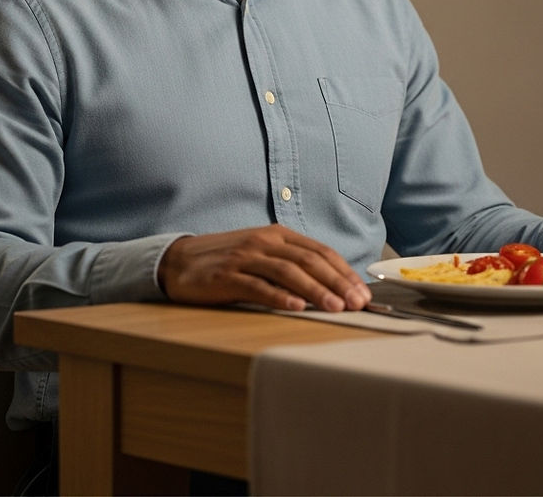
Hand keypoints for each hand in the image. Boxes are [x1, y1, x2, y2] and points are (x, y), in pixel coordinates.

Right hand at [157, 224, 371, 312]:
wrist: (179, 261)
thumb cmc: (227, 261)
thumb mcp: (262, 254)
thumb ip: (290, 263)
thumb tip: (331, 285)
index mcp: (277, 234)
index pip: (319, 251)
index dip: (343, 271)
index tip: (362, 292)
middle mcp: (264, 242)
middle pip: (309, 261)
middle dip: (338, 282)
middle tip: (358, 303)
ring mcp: (245, 257)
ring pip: (288, 272)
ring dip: (316, 290)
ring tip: (336, 307)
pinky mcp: (227, 276)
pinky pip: (258, 286)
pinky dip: (279, 297)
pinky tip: (296, 307)